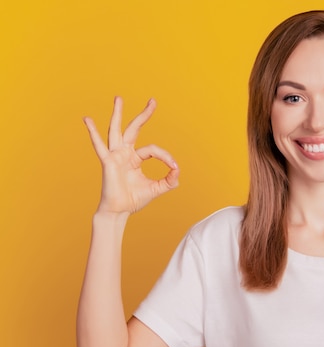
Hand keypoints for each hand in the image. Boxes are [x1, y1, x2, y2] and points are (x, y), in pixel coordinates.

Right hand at [84, 97, 179, 214]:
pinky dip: (93, 132)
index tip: (174, 167)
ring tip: (119, 98)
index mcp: (135, 158)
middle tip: (153, 101)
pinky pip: (99, 145)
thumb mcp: (157, 188)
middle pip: (134, 129)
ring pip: (116, 130)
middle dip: (144, 115)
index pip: (153, 150)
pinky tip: (87, 120)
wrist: (120, 211)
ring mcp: (115, 155)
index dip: (165, 156)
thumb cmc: (134, 200)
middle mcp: (124, 153)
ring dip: (118, 114)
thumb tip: (177, 170)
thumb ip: (169, 180)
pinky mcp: (108, 161)